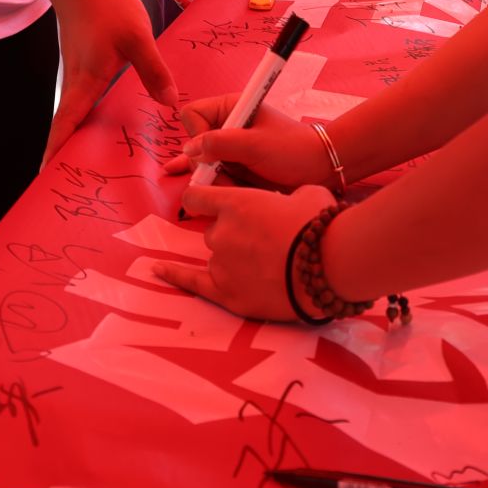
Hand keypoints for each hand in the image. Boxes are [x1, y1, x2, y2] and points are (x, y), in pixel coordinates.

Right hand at [42, 0, 177, 165]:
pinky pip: (80, 98)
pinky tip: (99, 120)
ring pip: (73, 112)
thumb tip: (169, 103)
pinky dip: (83, 116)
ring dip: (75, 136)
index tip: (49, 176)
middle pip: (66, 126)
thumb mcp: (138, 37)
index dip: (57, 151)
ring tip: (87, 160)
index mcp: (88, 81)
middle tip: (72, 180)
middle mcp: (76, 82)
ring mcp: (75, 72)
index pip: (67, 125)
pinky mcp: (79, 62)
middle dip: (66, 153)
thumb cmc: (107, 5)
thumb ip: (154, 71)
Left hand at [155, 184, 336, 319]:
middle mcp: (220, 233)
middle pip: (213, 231)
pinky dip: (175, 275)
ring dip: (234, 257)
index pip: (198, 197)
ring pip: (217, 257)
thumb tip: (288, 202)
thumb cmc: (319, 224)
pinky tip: (157, 270)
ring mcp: (221, 264)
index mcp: (234, 204)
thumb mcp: (304, 193)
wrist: (330, 265)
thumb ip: (284, 197)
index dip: (204, 199)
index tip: (207, 202)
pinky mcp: (228, 294)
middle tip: (264, 241)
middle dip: (233, 233)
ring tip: (267, 264)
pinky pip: (195, 282)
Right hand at [160, 93, 337, 188]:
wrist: (319, 169)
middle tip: (222, 175)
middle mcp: (226, 125)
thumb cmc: (292, 150)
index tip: (214, 150)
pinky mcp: (234, 166)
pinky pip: (211, 174)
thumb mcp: (256, 145)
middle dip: (203, 162)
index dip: (197, 134)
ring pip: (202, 163)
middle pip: (194, 142)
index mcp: (231, 107)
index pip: (192, 115)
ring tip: (234, 186)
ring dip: (212, 178)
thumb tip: (189, 150)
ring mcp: (229, 148)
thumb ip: (220, 144)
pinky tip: (192, 190)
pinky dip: (208, 182)